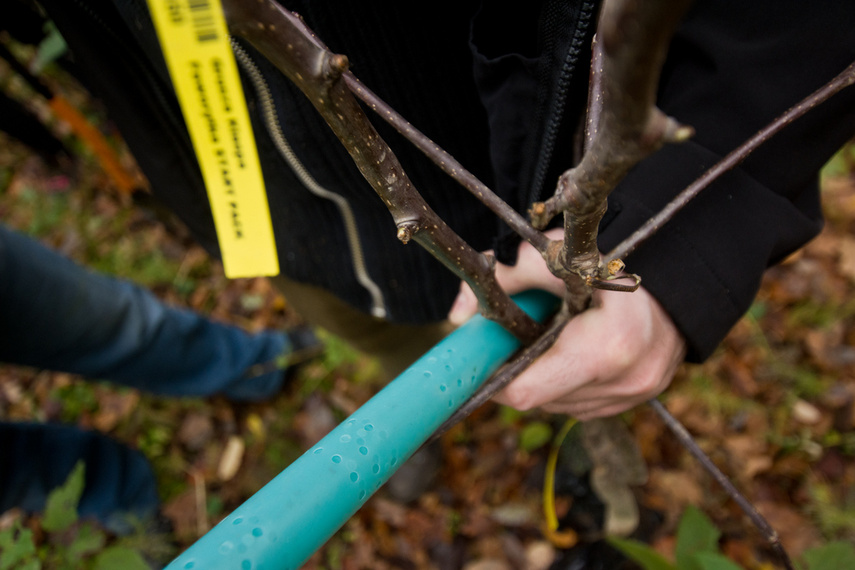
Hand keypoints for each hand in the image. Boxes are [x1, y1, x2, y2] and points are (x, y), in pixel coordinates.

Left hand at [447, 229, 685, 419]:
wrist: (679, 277)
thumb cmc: (614, 261)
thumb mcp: (559, 258)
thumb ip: (509, 278)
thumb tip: (459, 316)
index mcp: (606, 349)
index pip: (528, 391)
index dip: (496, 377)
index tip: (483, 356)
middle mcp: (625, 382)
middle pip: (541, 400)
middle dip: (520, 374)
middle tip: (514, 341)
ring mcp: (635, 395)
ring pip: (560, 405)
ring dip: (545, 378)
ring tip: (550, 338)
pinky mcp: (638, 398)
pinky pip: (583, 402)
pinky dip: (567, 380)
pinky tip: (572, 349)